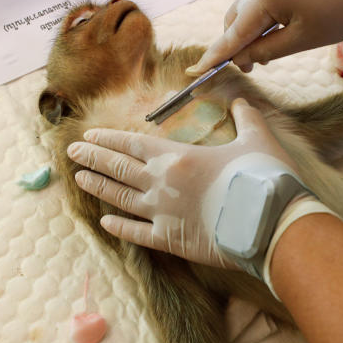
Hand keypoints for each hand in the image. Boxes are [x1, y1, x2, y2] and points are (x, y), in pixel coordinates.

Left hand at [66, 98, 299, 269]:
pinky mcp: (170, 240)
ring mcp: (162, 213)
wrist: (271, 223)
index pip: (131, 143)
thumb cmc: (263, 178)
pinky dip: (118, 227)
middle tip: (71, 152)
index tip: (88, 136)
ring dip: (98, 186)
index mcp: (176, 156)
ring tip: (80, 178)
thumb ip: (245, 118)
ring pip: (119, 197)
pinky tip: (104, 222)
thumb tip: (241, 102)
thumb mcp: (256, 139)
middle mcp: (161, 182)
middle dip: (92, 158)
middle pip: (117, 167)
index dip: (107, 139)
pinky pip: (136, 233)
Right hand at [186, 0, 342, 74]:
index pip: (233, 32)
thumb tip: (241, 57)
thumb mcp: (304, 39)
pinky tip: (280, 29)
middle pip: (236, 19)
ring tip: (271, 50)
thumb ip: (266, 50)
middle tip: (253, 68)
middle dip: (238, 44)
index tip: (195, 73)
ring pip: (248, 8)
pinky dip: (263, 16)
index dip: (215, 56)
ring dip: (252, 30)